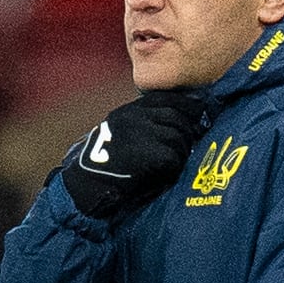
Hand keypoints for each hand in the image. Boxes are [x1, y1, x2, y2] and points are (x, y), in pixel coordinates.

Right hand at [60, 90, 214, 218]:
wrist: (86, 185)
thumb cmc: (105, 166)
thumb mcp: (122, 134)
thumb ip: (145, 125)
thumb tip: (183, 122)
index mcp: (129, 111)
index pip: (168, 98)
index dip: (187, 106)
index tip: (197, 114)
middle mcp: (135, 117)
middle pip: (178, 118)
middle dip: (187, 133)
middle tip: (186, 148)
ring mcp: (141, 132)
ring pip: (179, 138)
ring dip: (179, 154)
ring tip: (169, 166)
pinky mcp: (147, 152)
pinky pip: (173, 157)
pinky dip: (172, 168)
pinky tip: (162, 175)